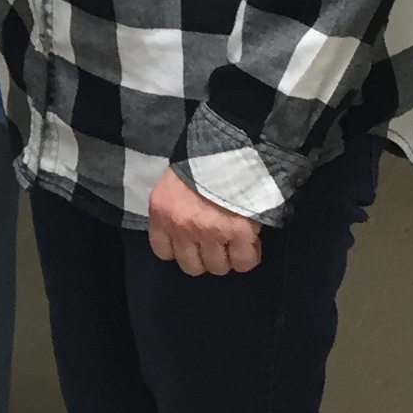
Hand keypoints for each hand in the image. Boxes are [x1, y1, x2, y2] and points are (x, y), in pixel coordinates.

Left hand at [146, 167, 262, 275]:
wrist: (231, 145)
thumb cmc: (201, 159)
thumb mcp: (176, 182)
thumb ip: (176, 207)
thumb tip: (188, 226)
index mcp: (161, 213)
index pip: (163, 252)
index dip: (181, 250)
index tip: (192, 243)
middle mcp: (181, 228)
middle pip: (192, 266)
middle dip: (205, 258)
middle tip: (217, 244)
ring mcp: (210, 233)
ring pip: (218, 267)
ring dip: (227, 258)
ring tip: (235, 242)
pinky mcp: (239, 234)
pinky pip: (243, 262)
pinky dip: (248, 257)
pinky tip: (251, 243)